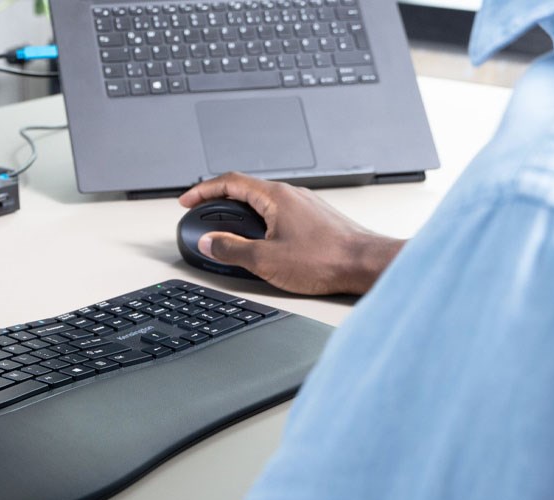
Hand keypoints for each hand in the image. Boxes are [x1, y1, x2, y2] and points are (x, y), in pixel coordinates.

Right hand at [179, 172, 404, 294]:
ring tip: (227, 229)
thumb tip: (209, 242)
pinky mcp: (314, 218)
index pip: (229, 182)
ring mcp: (304, 205)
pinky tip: (260, 238)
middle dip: (218, 200)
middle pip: (244, 188)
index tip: (187, 199)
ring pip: (262, 201)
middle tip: (202, 212)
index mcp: (275, 197)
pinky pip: (278, 211)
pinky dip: (259, 220)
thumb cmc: (325, 260)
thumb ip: (231, 248)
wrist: (366, 264)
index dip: (203, 190)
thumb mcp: (265, 259)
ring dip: (240, 211)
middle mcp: (291, 194)